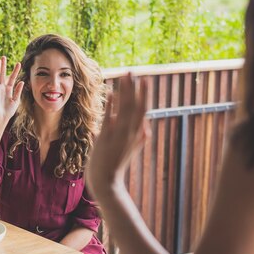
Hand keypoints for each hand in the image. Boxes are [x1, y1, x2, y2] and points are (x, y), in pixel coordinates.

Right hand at [0, 57, 23, 124]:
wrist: (1, 118)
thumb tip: (21, 82)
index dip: (15, 71)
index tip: (18, 63)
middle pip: (3, 74)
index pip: (12, 78)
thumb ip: (18, 91)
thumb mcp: (16, 100)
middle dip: (4, 66)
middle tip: (4, 57)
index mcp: (8, 89)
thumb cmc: (9, 111)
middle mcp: (2, 87)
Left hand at [87, 73, 149, 199]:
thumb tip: (147, 128)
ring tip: (125, 75)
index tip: (144, 79)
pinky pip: (110, 117)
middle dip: (134, 88)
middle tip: (133, 71)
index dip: (143, 94)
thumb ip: (140, 138)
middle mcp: (130, 133)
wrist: (106, 182)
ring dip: (125, 91)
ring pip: (125, 108)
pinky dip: (111, 105)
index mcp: (137, 134)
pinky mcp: (106, 138)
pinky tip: (111, 92)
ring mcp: (119, 135)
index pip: (142, 109)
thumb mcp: (131, 151)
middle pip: (135, 105)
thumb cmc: (116, 166)